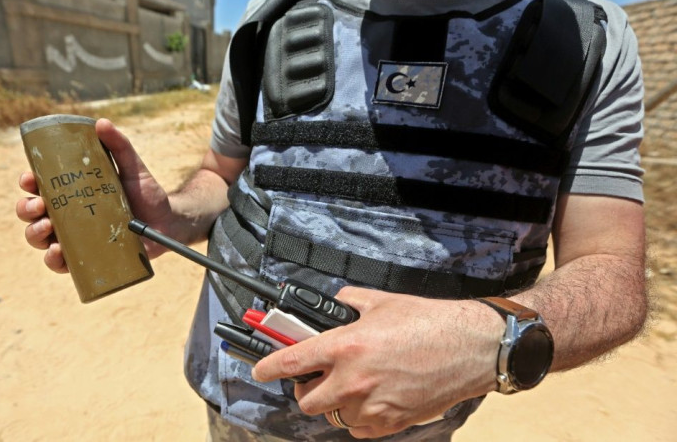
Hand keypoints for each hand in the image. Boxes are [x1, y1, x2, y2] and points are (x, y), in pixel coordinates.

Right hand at [16, 118, 171, 272]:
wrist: (168, 222)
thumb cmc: (147, 194)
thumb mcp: (133, 167)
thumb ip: (119, 146)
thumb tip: (102, 123)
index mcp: (71, 192)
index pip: (40, 186)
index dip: (28, 183)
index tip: (29, 179)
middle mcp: (67, 215)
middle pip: (32, 213)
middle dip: (26, 209)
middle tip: (39, 206)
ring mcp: (74, 238)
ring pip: (39, 238)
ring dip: (35, 234)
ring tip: (48, 228)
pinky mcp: (86, 258)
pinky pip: (61, 264)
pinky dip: (53, 260)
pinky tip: (57, 252)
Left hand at [252, 287, 500, 438]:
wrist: (469, 347)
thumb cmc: (428, 322)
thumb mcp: (381, 302)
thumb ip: (348, 303)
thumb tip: (333, 304)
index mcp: (345, 347)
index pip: (291, 362)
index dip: (268, 367)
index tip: (259, 369)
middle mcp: (352, 380)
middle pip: (305, 400)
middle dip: (305, 389)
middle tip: (317, 376)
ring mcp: (371, 406)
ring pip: (332, 416)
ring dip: (334, 402)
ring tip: (351, 384)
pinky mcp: (391, 422)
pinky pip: (358, 428)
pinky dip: (357, 417)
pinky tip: (371, 398)